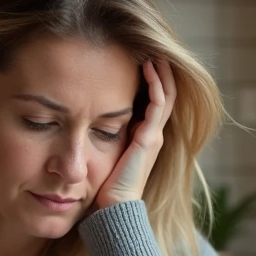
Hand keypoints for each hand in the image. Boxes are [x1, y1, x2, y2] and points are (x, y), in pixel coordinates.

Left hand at [93, 59, 176, 210]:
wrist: (113, 206)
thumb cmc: (106, 185)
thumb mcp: (107, 153)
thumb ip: (106, 136)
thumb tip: (89, 117)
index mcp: (146, 137)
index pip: (156, 102)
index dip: (153, 80)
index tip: (142, 59)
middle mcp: (154, 134)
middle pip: (166, 94)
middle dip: (161, 71)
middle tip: (152, 48)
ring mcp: (154, 135)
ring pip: (166, 95)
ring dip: (161, 72)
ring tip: (153, 51)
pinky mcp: (149, 137)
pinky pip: (157, 104)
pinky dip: (155, 84)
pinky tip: (148, 68)